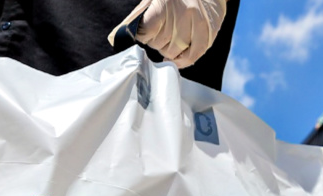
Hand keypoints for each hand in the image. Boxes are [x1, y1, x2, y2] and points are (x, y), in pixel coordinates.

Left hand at [114, 0, 228, 68]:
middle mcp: (182, 13)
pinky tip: (178, 59)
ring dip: (169, 52)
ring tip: (171, 42)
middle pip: (160, 44)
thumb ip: (135, 19)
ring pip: (175, 52)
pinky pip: (193, 55)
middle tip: (162, 35)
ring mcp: (196, 23)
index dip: (144, 37)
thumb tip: (114, 38)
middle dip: (157, 43)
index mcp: (164, 4)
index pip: (146, 32)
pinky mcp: (208, 32)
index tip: (147, 34)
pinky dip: (184, 61)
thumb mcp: (152, 1)